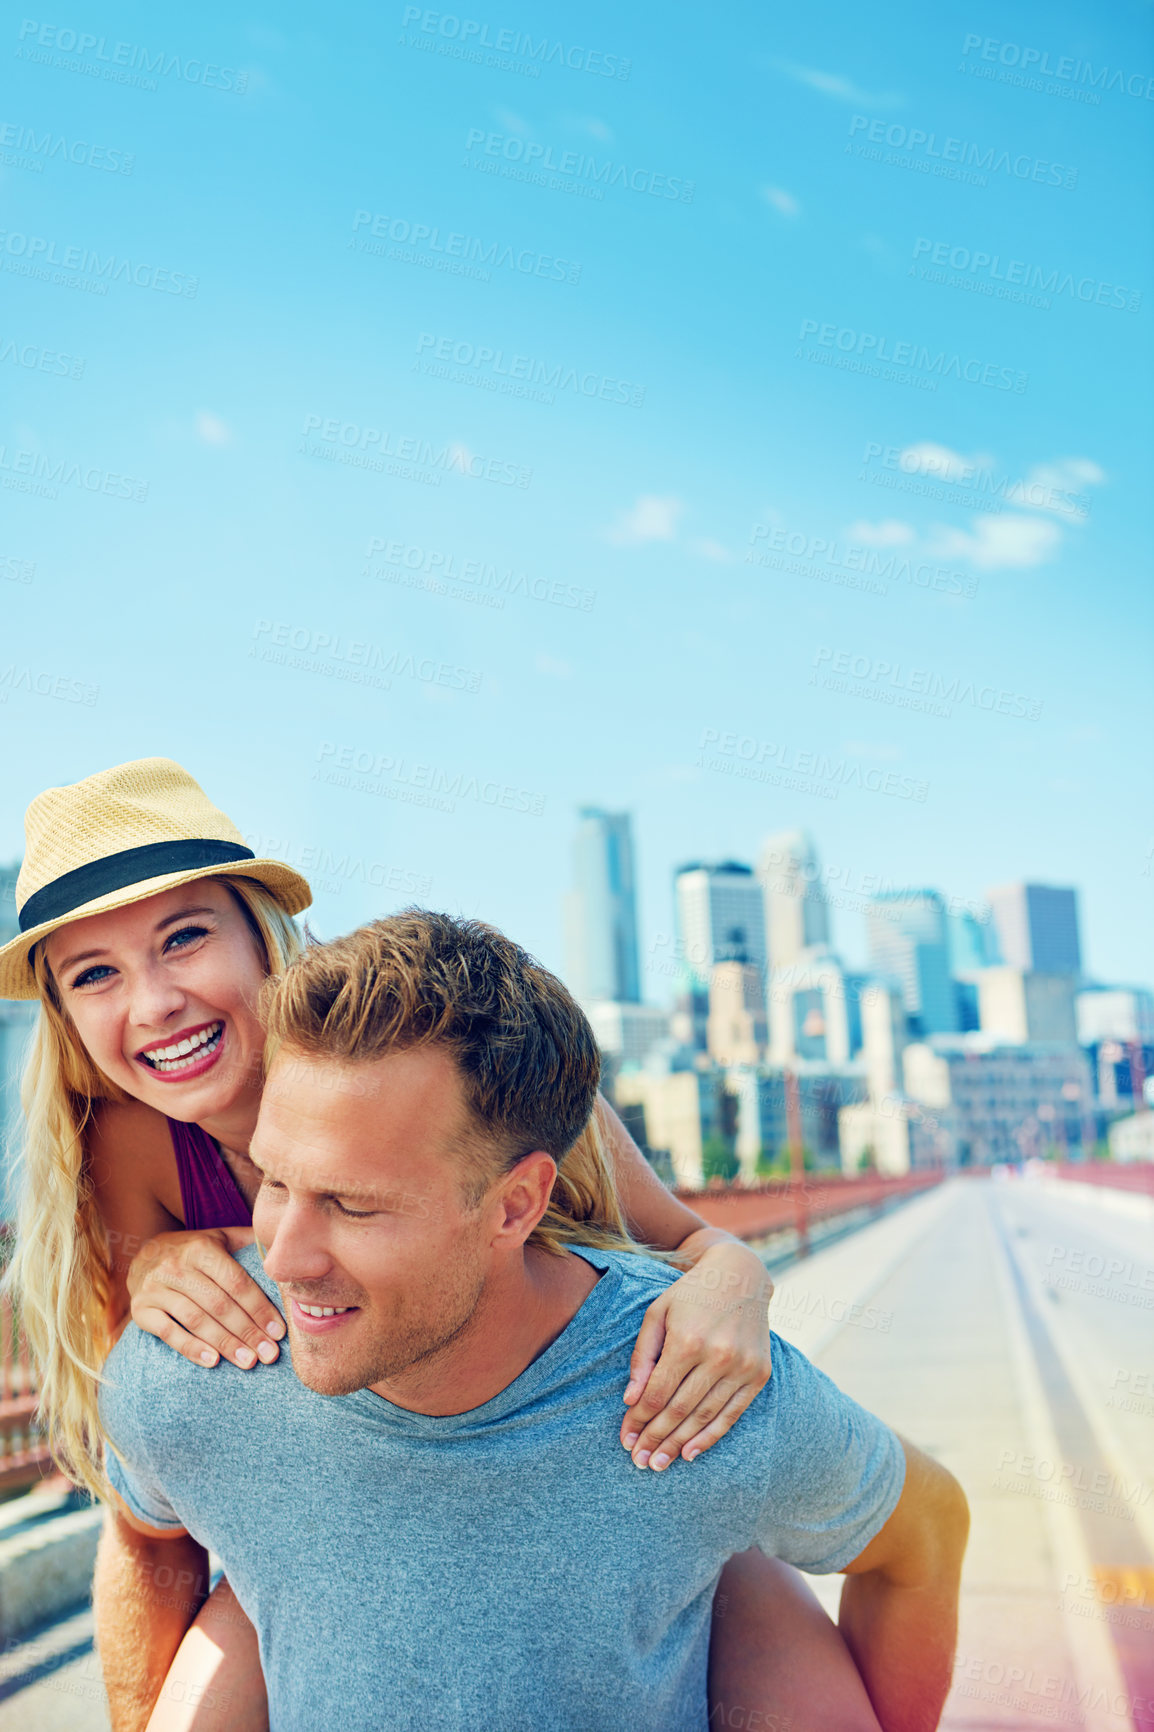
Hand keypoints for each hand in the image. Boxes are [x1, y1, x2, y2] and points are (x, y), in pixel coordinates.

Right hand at [127, 1228, 284, 1369]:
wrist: (143, 1255)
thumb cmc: (193, 1251)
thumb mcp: (219, 1238)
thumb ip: (249, 1242)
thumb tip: (286, 1248)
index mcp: (202, 1248)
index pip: (237, 1282)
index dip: (260, 1308)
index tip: (279, 1332)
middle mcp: (177, 1265)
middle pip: (219, 1304)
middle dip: (248, 1331)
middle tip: (269, 1354)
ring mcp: (156, 1287)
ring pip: (196, 1320)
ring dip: (225, 1343)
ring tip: (248, 1361)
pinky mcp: (141, 1309)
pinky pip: (168, 1332)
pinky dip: (191, 1348)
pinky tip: (213, 1361)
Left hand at [620, 1241, 772, 1469]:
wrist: (741, 1276)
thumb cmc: (690, 1295)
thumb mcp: (657, 1313)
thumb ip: (643, 1356)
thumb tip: (631, 1400)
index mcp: (687, 1338)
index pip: (657, 1392)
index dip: (639, 1420)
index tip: (626, 1439)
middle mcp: (718, 1355)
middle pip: (680, 1410)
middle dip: (656, 1439)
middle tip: (639, 1462)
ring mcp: (742, 1366)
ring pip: (705, 1417)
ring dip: (679, 1445)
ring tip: (659, 1464)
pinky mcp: (759, 1374)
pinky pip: (732, 1414)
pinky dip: (710, 1437)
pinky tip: (690, 1453)